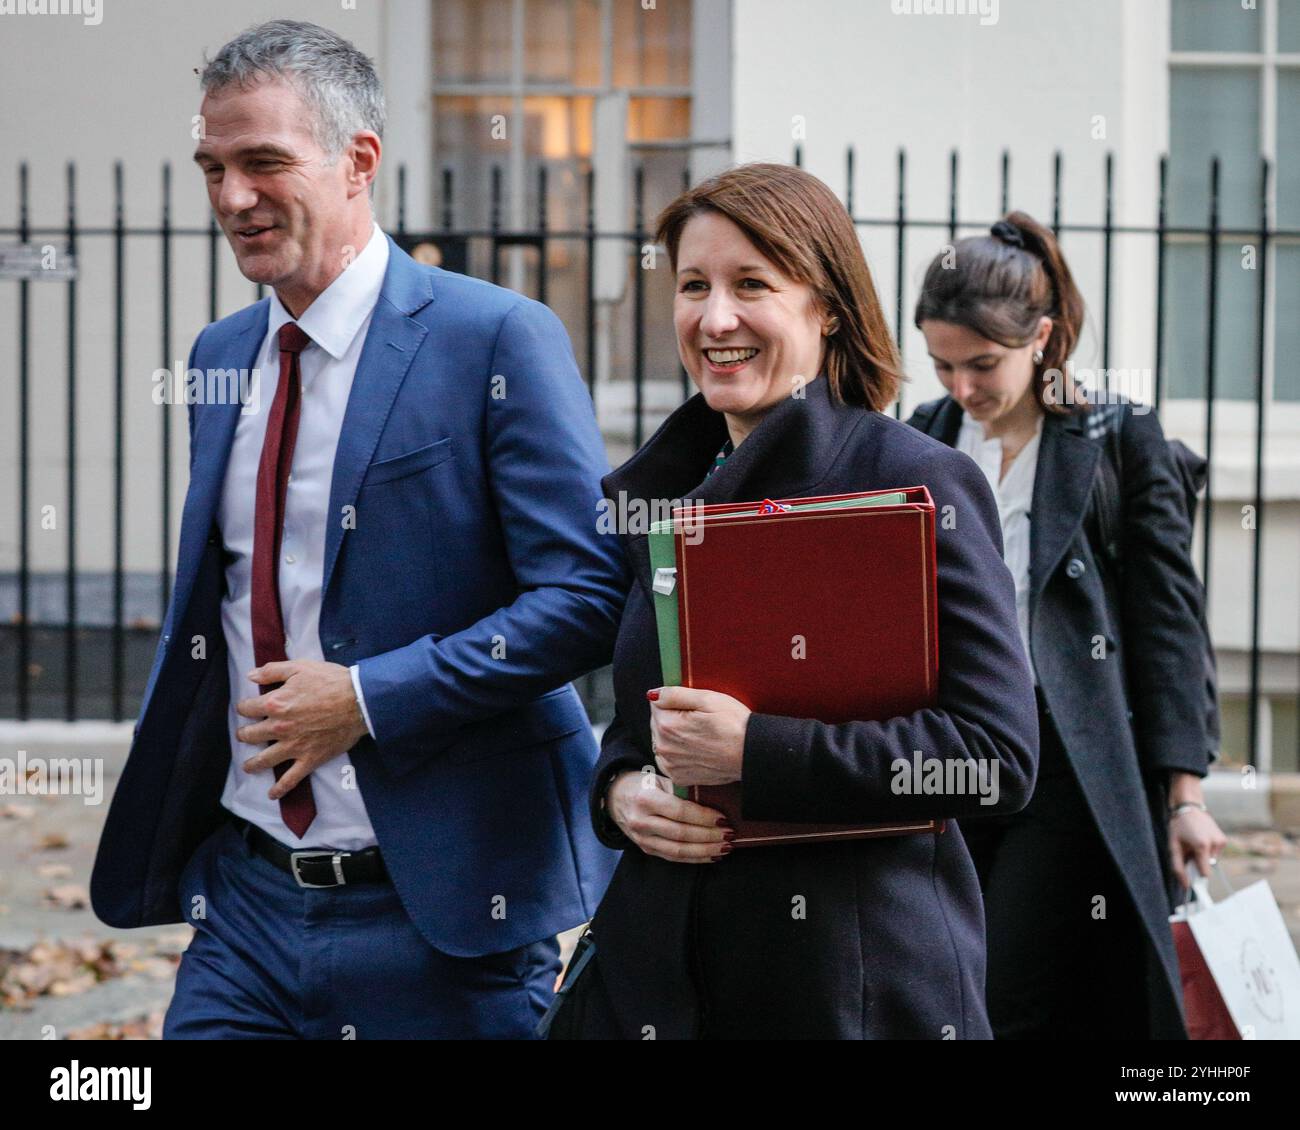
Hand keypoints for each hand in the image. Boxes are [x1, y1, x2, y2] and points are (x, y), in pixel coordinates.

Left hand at [235, 659, 369, 800]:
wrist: (359, 701)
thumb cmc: (332, 681)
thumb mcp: (300, 667)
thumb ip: (272, 670)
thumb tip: (250, 676)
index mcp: (275, 703)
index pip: (248, 709)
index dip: (244, 707)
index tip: (246, 708)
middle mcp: (280, 727)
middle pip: (250, 735)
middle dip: (244, 734)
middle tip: (245, 734)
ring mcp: (294, 746)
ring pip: (264, 760)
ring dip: (252, 764)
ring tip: (249, 766)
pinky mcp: (310, 759)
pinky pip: (291, 779)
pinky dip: (280, 789)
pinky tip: (272, 794)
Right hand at [606, 769, 731, 862]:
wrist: (615, 796)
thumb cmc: (644, 784)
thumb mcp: (659, 779)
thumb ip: (682, 789)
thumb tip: (714, 800)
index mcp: (645, 799)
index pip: (680, 812)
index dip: (703, 817)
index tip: (723, 818)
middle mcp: (641, 821)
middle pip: (681, 834)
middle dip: (709, 836)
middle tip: (729, 834)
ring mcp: (642, 839)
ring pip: (678, 850)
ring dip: (705, 851)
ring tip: (725, 847)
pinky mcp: (646, 849)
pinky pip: (674, 857)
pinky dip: (695, 858)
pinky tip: (712, 855)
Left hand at [647, 686, 748, 786]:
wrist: (752, 754)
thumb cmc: (734, 724)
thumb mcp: (708, 699)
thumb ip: (674, 694)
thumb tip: (652, 695)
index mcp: (667, 725)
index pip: (656, 704)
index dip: (676, 703)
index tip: (694, 709)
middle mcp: (664, 747)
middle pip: (657, 724)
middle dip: (673, 719)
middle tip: (700, 722)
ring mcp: (671, 765)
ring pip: (662, 742)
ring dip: (675, 737)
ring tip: (700, 737)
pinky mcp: (679, 778)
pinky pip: (669, 760)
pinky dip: (678, 754)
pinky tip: (696, 750)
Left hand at [1167, 771, 1227, 890]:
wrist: (1189, 806)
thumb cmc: (1178, 826)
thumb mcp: (1174, 846)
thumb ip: (1178, 867)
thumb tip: (1185, 885)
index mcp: (1202, 846)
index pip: (1205, 873)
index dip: (1197, 876)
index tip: (1192, 877)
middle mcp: (1215, 844)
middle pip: (1208, 866)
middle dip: (1198, 863)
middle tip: (1189, 852)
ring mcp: (1221, 841)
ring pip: (1212, 860)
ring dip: (1203, 856)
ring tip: (1194, 843)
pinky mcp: (1224, 839)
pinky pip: (1215, 853)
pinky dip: (1208, 850)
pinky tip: (1201, 839)